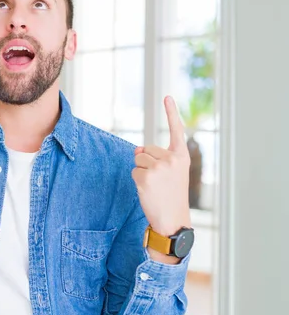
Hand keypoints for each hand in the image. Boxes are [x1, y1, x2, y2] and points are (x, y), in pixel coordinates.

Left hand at [132, 97, 190, 260]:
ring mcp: (158, 168)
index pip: (176, 130)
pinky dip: (137, 181)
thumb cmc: (171, 195)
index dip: (171, 112)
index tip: (167, 96)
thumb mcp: (171, 173)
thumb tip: (137, 150)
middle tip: (159, 181)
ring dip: (141, 172)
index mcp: (181, 156)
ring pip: (138, 160)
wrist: (173, 218)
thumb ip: (157, 158)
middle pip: (146, 150)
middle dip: (147, 163)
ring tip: (154, 186)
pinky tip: (148, 191)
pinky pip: (133, 171)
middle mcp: (171, 159)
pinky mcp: (145, 177)